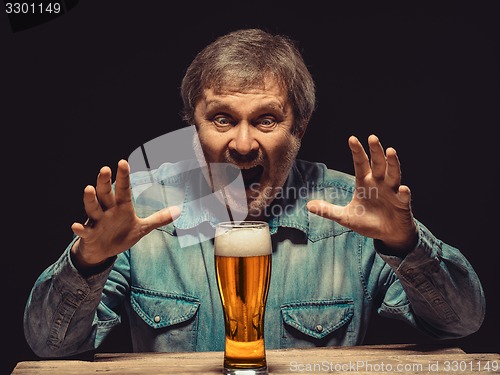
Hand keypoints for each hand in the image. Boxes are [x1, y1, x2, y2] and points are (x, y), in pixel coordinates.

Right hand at [71, 159, 179, 267]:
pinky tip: (76, 225)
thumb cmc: (121, 234)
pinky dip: (80, 228)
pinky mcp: (89, 234)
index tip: (123, 162)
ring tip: (88, 188)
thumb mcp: (142, 228)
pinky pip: (84, 231)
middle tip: (104, 169)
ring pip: (92, 207)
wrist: (103, 251)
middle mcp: (107, 210)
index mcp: (121, 206)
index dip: (123, 176)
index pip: (123, 189)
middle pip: (105, 193)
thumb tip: (179, 211)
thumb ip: (158, 219)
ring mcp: (97, 221)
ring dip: (90, 199)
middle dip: (104, 182)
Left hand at [307, 134, 417, 253]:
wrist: (388, 234)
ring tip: (391, 151)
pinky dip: (404, 192)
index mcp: (365, 182)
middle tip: (372, 137)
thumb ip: (328, 210)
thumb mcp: (345, 217)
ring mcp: (392, 192)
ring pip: (393, 174)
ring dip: (392, 163)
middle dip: (375, 150)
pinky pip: (404, 197)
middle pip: (378, 163)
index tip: (352, 138)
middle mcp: (379, 183)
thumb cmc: (368, 221)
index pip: (360, 163)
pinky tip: (403, 188)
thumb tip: (308, 205)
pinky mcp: (402, 204)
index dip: (357, 151)